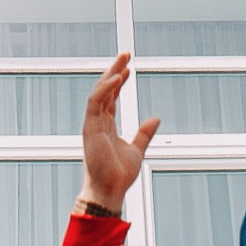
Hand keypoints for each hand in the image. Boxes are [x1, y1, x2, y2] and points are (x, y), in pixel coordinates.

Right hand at [78, 53, 158, 212]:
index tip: (129, 68)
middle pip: (105, 89)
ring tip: (123, 59)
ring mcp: (92, 123)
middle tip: (126, 54)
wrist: (109, 191)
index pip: (111, 97)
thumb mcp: (137, 150)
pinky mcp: (90, 127)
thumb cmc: (118, 175)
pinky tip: (118, 77)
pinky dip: (106, 88)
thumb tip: (156, 118)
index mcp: (106, 125)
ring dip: (110, 73)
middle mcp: (98, 121)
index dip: (119, 81)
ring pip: (99, 91)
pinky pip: (95, 102)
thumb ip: (144, 134)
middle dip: (114, 69)